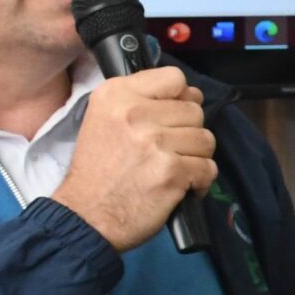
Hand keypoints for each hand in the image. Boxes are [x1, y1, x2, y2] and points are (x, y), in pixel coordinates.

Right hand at [51, 68, 216, 250]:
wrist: (86, 216)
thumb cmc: (97, 170)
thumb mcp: (104, 119)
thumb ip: (141, 100)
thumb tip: (189, 95)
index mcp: (117, 94)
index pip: (174, 78)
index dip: (180, 98)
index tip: (170, 117)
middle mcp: (135, 113)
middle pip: (194, 110)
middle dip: (188, 132)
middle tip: (169, 151)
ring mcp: (155, 142)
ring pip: (205, 139)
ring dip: (196, 157)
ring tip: (174, 168)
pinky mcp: (171, 172)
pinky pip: (208, 167)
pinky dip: (200, 181)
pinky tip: (181, 186)